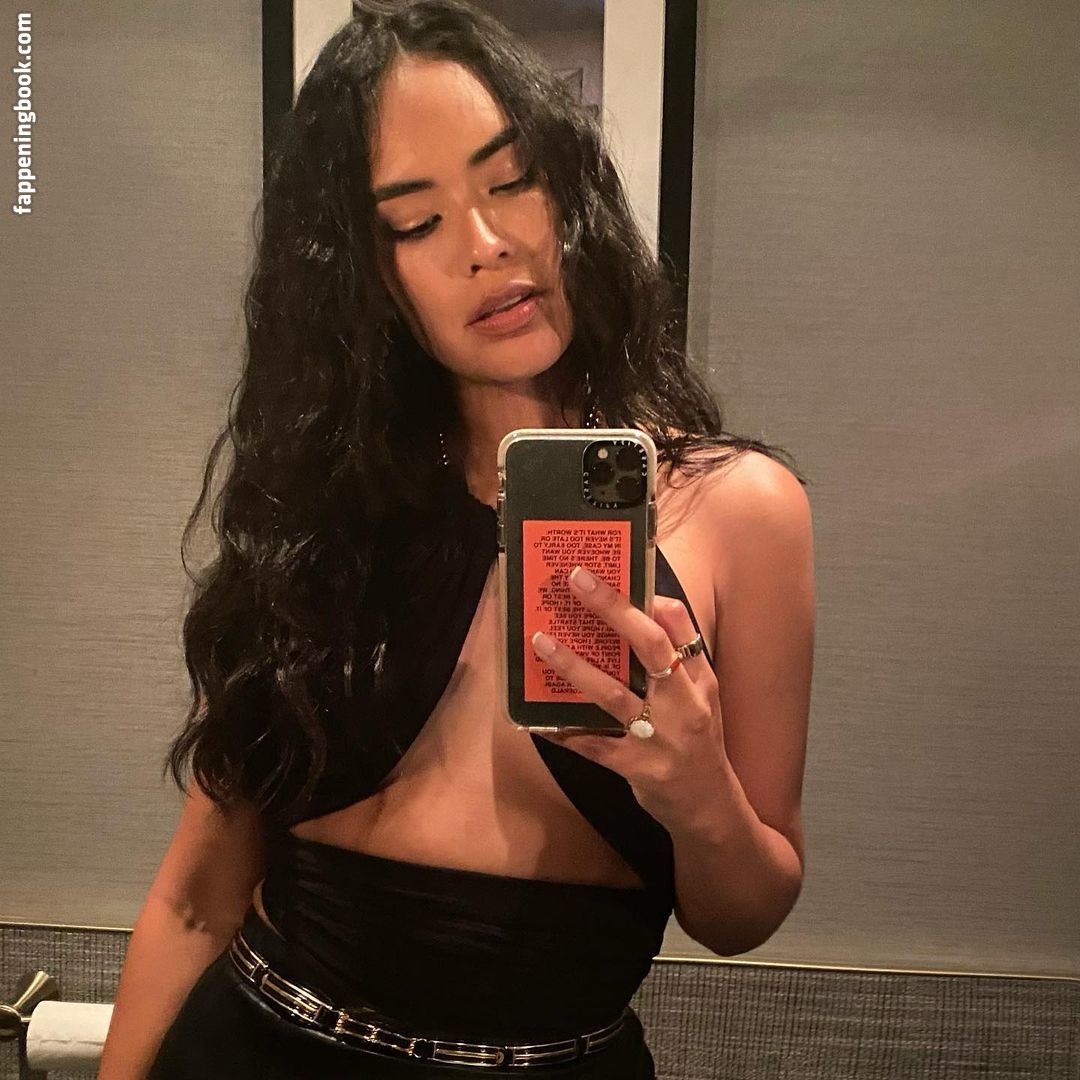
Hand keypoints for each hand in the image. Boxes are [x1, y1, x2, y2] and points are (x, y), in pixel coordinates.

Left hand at [529, 564, 727, 827]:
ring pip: (613, 694)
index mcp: (699, 680)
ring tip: (542, 641)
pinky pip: (593, 745)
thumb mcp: (703, 696)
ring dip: (574, 665)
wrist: (710, 808)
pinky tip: (537, 720)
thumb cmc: (699, 742)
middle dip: (613, 608)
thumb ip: (680, 656)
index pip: (679, 625)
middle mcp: (685, 703)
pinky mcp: (638, 768)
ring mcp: (661, 737)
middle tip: (576, 580)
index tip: (615, 571)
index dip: (647, 596)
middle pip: (650, 645)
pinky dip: (565, 731)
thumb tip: (652, 607)